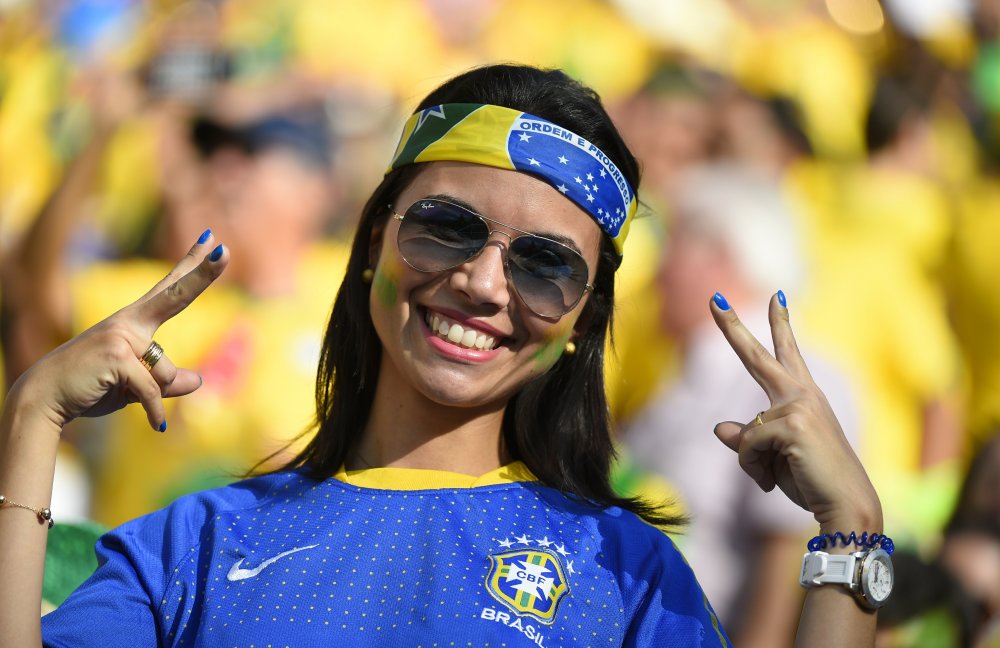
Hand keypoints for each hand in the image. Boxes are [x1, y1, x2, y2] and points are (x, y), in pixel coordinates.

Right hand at [13, 234, 228, 433]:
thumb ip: (166, 382)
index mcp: (135, 323)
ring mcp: (121, 337)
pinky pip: (153, 390)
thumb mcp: (135, 386)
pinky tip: (155, 426)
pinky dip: (154, 412)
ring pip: (165, 373)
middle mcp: (129, 322)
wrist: (44, 397)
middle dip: (203, 274)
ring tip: (118, 395)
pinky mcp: (117, 356)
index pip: (171, 289)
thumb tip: (199, 381)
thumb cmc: (91, 388)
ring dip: (152, 396)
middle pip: (175, 296)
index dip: (192, 266)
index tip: (212, 242)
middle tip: (227, 252)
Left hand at [710, 292, 881, 530]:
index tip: (776, 295)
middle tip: (714, 298)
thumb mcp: (773, 458)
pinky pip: (748, 446)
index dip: (780, 323)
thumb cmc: (812, 482)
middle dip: (732, 327)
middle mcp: (802, 394)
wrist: (846, 506)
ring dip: (753, 463)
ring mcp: (799, 406)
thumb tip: (719, 426)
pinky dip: (753, 469)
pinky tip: (773, 483)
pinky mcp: (793, 423)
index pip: (786, 353)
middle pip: (757, 356)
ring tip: (774, 480)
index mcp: (803, 397)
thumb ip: (747, 440)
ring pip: (747, 432)